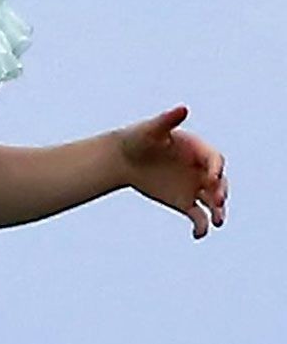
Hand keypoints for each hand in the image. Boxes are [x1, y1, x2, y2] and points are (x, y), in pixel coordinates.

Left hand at [117, 105, 228, 240]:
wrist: (123, 159)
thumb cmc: (138, 138)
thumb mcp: (151, 129)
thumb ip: (167, 120)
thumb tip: (183, 108)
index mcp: (197, 149)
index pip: (214, 159)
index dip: (215, 167)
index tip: (212, 176)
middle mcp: (201, 169)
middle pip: (219, 182)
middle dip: (221, 191)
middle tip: (218, 200)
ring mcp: (195, 187)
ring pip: (213, 203)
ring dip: (218, 212)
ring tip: (218, 221)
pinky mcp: (185, 203)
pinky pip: (198, 218)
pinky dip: (201, 227)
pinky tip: (198, 234)